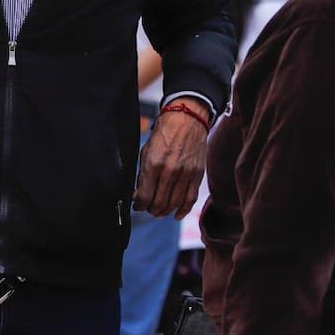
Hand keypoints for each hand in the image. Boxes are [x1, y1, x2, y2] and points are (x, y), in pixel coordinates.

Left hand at [134, 98, 209, 217]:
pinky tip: (176, 214)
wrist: (186, 120)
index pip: (144, 196)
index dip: (138, 205)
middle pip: (159, 203)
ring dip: (164, 211)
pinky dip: (182, 210)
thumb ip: (143, 174)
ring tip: (159, 210)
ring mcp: (185, 174)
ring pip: (174, 204)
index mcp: (154, 164)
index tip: (137, 205)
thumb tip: (138, 194)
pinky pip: (190, 199)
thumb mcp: (146, 151)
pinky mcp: (197, 175)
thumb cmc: (164, 135)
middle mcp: (170, 171)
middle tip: (148, 208)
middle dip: (151, 209)